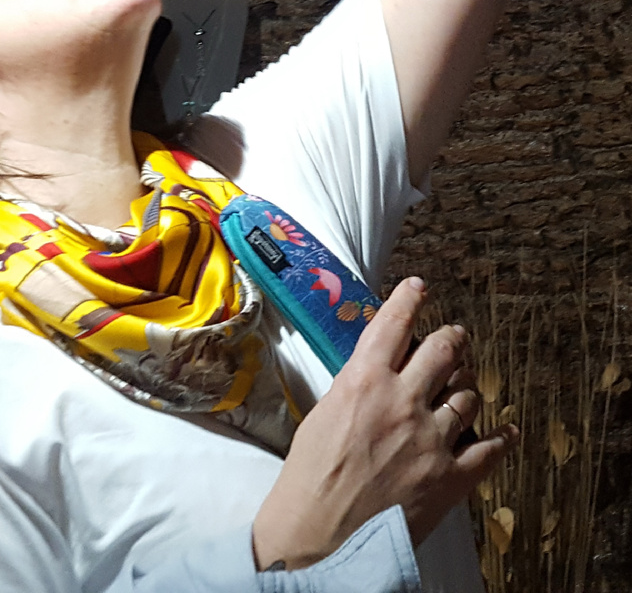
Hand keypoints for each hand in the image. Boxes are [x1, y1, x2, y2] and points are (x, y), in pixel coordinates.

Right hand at [251, 277, 517, 570]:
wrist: (321, 532)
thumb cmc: (312, 475)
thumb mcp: (323, 413)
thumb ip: (355, 388)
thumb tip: (373, 373)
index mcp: (364, 381)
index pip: (393, 324)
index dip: (409, 299)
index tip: (419, 287)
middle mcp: (403, 402)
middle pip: (443, 352)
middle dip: (452, 338)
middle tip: (455, 335)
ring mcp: (431, 439)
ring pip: (468, 395)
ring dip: (468, 386)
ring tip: (466, 383)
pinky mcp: (451, 476)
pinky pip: (489, 448)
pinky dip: (501, 437)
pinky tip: (508, 431)